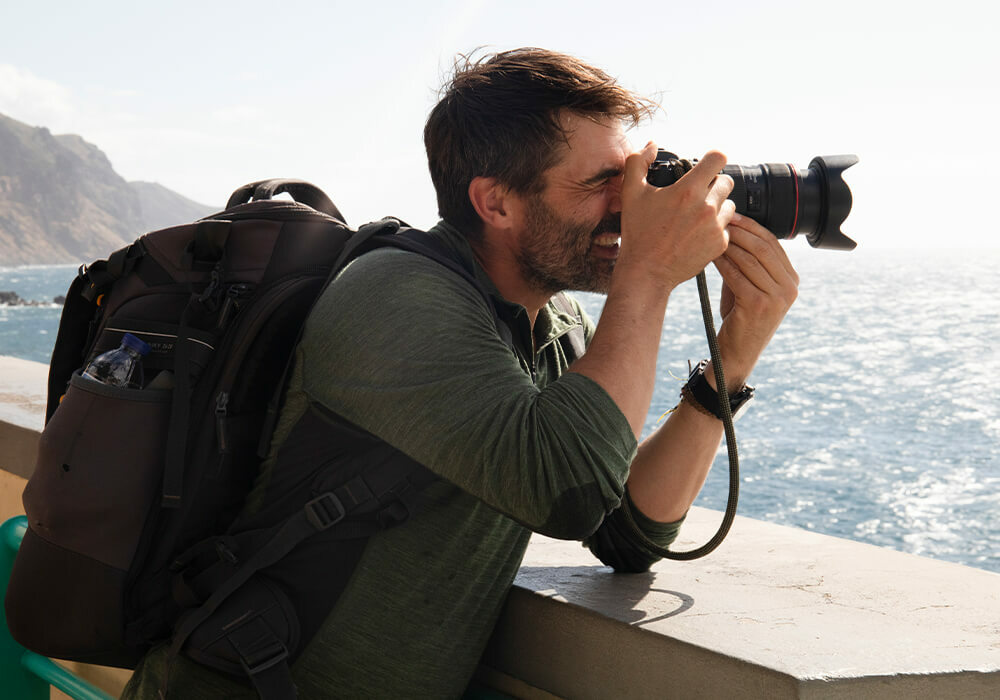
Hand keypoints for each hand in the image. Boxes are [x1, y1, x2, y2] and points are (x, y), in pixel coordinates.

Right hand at [618, 144, 735, 288]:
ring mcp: (715, 226)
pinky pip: (727, 226)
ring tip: (696, 215)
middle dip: (713, 184)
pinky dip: (716, 228)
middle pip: (727, 181)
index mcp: (688, 190)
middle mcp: (706, 207)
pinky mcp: (720, 244)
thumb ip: (638, 161)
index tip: (705, 166)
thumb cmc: (637, 232)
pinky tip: (697, 233)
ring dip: (717, 206)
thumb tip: (651, 145)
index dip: (712, 159)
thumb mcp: (630, 193)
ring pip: (729, 204)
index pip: (718, 158)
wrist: (647, 271)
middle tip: (697, 195)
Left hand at [709, 213, 798, 387]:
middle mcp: (790, 287)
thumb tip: (730, 229)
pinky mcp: (759, 305)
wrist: (737, 353)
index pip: (773, 243)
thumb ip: (746, 262)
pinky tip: (710, 255)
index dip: (751, 226)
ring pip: (750, 259)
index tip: (731, 214)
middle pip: (763, 247)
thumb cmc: (740, 317)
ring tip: (711, 234)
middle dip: (739, 231)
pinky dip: (723, 263)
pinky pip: (737, 276)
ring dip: (728, 244)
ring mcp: (778, 297)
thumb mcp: (749, 286)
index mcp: (792, 279)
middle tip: (718, 219)